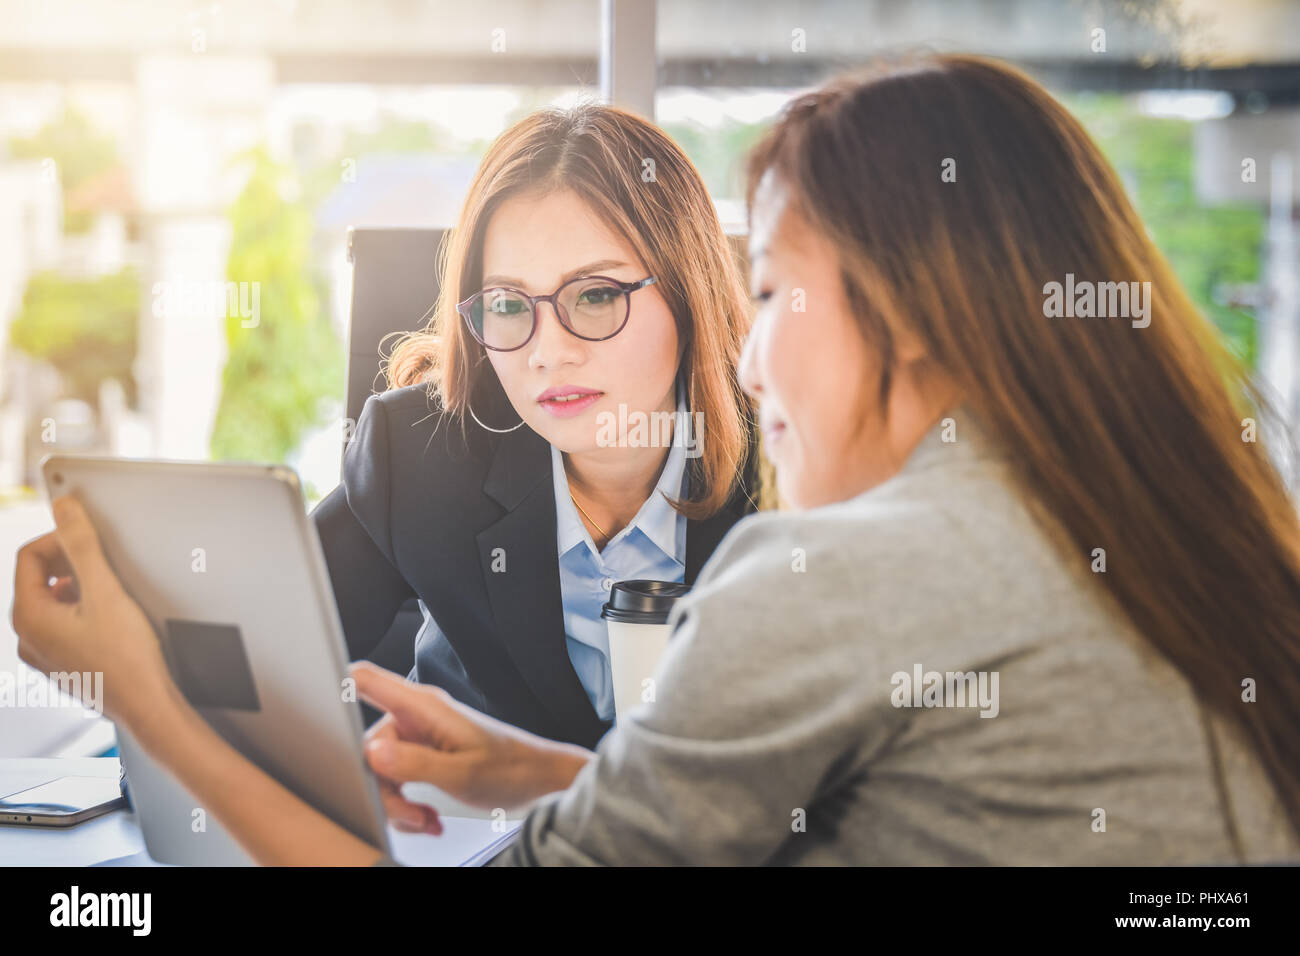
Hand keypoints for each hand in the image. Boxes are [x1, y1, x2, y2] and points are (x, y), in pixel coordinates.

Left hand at [11, 494, 175, 725]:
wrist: (149, 706)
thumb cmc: (128, 659)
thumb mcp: (106, 591)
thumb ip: (81, 545)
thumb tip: (64, 510)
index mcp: (29, 618)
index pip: (28, 557)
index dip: (58, 540)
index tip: (87, 540)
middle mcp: (28, 638)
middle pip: (38, 579)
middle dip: (69, 564)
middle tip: (102, 565)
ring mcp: (44, 655)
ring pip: (52, 602)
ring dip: (78, 588)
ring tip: (110, 593)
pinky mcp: (64, 665)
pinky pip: (63, 625)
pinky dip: (83, 611)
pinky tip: (111, 619)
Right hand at [352, 662, 591, 817]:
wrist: (539, 780)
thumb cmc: (512, 769)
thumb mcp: (462, 773)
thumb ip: (415, 763)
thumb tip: (372, 754)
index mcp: (424, 707)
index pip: (366, 680)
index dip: (334, 688)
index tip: (317, 718)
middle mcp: (416, 717)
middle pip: (367, 745)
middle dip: (382, 786)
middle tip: (411, 813)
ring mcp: (418, 737)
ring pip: (380, 770)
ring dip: (397, 803)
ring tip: (427, 820)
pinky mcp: (423, 757)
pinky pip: (396, 780)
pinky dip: (407, 805)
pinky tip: (429, 818)